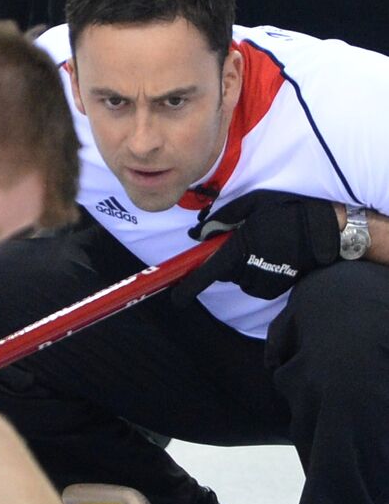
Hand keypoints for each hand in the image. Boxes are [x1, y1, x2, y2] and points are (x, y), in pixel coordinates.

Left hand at [172, 190, 339, 304]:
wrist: (326, 232)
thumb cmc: (288, 212)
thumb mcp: (252, 205)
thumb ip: (221, 220)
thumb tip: (196, 234)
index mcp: (239, 249)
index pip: (206, 274)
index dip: (188, 288)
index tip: (176, 298)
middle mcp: (247, 270)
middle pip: (221, 273)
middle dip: (223, 260)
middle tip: (243, 238)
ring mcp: (261, 282)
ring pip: (237, 277)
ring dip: (241, 264)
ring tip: (263, 243)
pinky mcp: (272, 289)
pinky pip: (253, 283)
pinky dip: (256, 271)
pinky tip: (272, 255)